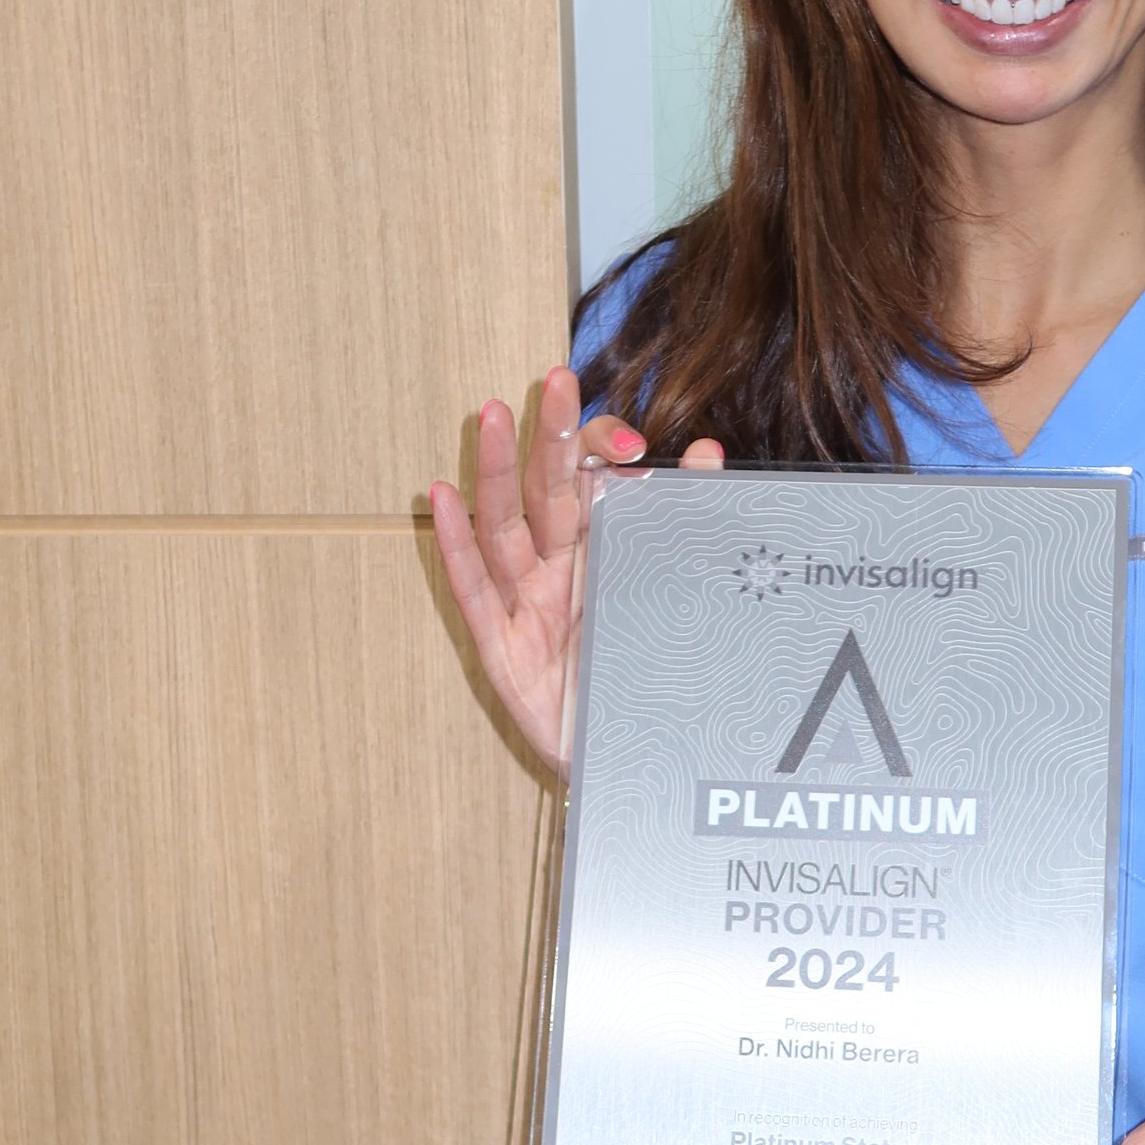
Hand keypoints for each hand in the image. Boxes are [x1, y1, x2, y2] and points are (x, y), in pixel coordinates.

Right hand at [429, 367, 723, 768]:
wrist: (645, 764)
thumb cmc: (652, 676)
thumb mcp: (678, 594)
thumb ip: (688, 524)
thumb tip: (704, 449)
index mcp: (602, 553)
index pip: (593, 484)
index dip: (601, 455)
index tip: (626, 439)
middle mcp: (560, 572)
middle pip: (547, 493)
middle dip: (550, 438)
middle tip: (555, 380)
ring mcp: (527, 608)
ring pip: (503, 530)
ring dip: (492, 473)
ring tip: (489, 415)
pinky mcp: (504, 652)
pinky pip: (474, 593)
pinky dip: (454, 546)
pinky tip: (440, 498)